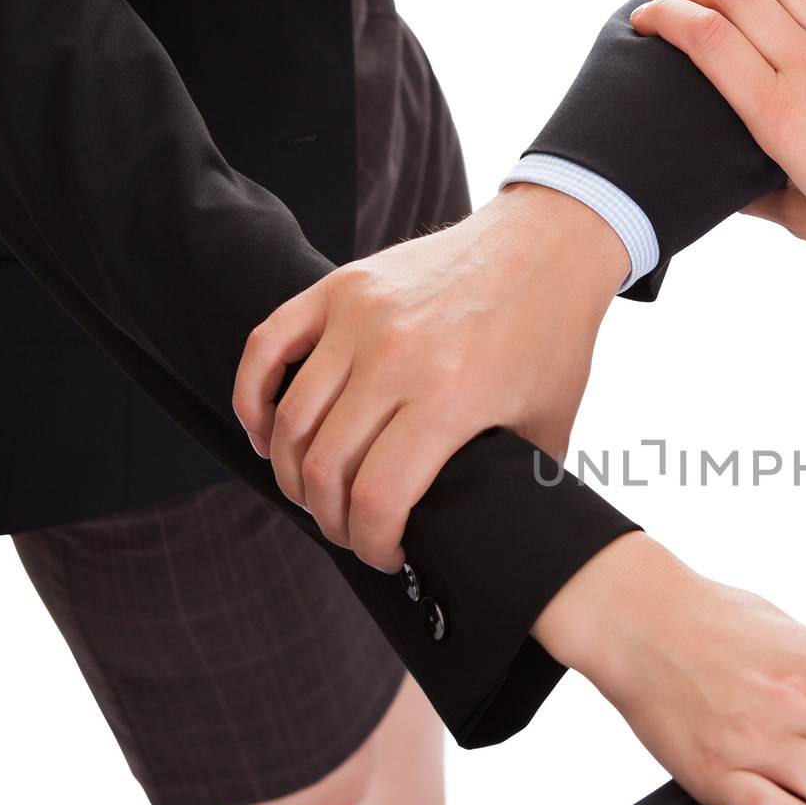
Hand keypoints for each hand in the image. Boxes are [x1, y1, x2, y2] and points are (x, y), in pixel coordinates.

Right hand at [233, 184, 628, 569]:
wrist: (548, 247)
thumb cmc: (552, 339)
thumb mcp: (549, 425)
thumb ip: (514, 485)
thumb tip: (493, 540)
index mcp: (450, 399)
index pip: (377, 499)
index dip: (373, 545)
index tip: (386, 557)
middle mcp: (397, 357)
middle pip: (325, 468)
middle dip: (332, 520)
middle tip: (350, 532)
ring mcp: (361, 317)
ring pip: (291, 419)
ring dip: (292, 472)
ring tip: (314, 494)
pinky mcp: (340, 287)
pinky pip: (266, 347)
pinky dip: (252, 399)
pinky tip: (266, 434)